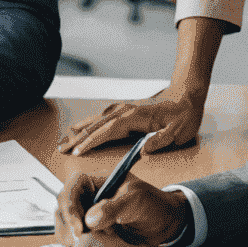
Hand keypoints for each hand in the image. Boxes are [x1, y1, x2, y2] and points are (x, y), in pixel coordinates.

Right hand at [54, 171, 188, 246]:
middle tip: (75, 242)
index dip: (71, 205)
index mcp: (94, 181)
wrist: (163, 224)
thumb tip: (89, 221)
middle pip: (63, 204)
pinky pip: (75, 235)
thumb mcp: (136, 200)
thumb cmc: (151, 204)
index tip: (80, 228)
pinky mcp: (90, 231)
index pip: (73, 187)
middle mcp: (86, 195)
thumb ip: (113, 208)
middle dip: (66, 223)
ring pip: (65, 221)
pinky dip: (74, 243)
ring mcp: (86, 213)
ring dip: (66, 234)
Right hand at [57, 88, 203, 156]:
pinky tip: (80, 127)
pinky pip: (101, 117)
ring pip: (96, 120)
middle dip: (77, 138)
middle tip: (61, 148)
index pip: (108, 131)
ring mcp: (123, 109)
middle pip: (96, 125)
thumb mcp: (179, 132)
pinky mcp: (124, 110)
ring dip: (79, 131)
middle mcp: (125, 111)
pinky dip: (88, 123)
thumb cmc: (184, 116)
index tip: (78, 152)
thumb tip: (143, 150)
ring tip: (64, 140)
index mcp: (135, 117)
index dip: (92, 142)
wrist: (186, 95)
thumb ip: (160, 140)